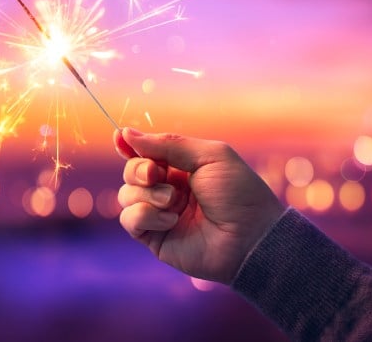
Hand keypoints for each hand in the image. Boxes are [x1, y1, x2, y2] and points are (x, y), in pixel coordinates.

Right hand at [114, 127, 283, 283]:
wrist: (251, 238)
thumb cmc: (239, 194)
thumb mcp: (209, 156)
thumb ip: (168, 144)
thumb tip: (125, 133)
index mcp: (180, 168)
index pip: (145, 153)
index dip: (129, 146)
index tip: (120, 139)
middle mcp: (166, 189)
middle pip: (131, 172)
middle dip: (139, 169)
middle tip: (157, 174)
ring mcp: (159, 214)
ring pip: (125, 195)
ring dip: (147, 194)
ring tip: (174, 201)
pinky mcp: (153, 237)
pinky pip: (129, 219)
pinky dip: (146, 215)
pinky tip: (171, 220)